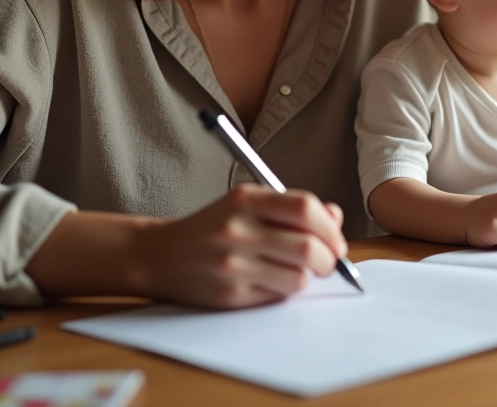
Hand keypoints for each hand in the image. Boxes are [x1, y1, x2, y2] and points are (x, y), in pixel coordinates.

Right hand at [135, 185, 348, 307]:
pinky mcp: (230, 294)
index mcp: (246, 200)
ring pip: (299, 278)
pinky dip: (285, 290)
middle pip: (309, 247)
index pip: (306, 208)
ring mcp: (234, 263)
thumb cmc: (213, 227)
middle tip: (328, 263)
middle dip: (329, 259)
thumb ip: (291, 207)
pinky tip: (273, 281)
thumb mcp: (247, 204)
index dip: (330, 227)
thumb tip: (335, 216)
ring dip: (308, 278)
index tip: (334, 239)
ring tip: (297, 272)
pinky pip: (278, 296)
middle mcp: (239, 229)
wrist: (161, 255)